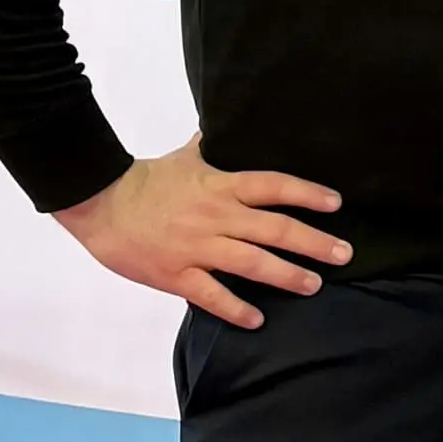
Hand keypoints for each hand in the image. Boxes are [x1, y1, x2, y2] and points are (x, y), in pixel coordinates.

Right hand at [55, 138, 349, 329]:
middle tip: (343, 253)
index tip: (336, 203)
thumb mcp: (185, 158)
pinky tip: (257, 320)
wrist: (99, 202)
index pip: (273, 186)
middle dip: (313, 242)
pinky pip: (211, 295)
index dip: (307, 194)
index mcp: (220, 186)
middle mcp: (216, 216)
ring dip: (287, 275)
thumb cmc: (145, 180)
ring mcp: (197, 247)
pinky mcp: (176, 274)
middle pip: (274, 228)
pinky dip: (235, 309)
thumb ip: (211, 146)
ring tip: (314, 285)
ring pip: (251, 263)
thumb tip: (226, 122)